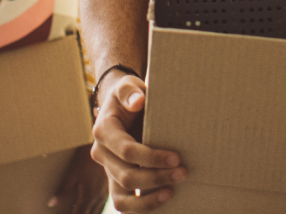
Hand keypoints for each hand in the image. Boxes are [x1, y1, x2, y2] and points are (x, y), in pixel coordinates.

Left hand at [49, 144, 108, 213]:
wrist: (104, 144)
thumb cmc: (86, 155)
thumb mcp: (73, 171)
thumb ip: (64, 189)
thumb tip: (52, 204)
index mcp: (89, 195)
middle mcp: (99, 196)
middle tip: (73, 212)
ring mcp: (105, 191)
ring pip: (98, 210)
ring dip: (90, 213)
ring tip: (82, 211)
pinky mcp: (110, 185)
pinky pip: (102, 203)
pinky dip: (97, 208)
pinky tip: (93, 207)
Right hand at [90, 72, 185, 210]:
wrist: (122, 105)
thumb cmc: (129, 94)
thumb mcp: (127, 84)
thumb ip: (130, 90)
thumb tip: (138, 101)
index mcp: (104, 131)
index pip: (127, 151)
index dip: (152, 157)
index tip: (176, 157)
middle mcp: (101, 154)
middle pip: (126, 176)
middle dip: (157, 177)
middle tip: (183, 173)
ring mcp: (107, 170)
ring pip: (121, 198)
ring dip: (149, 199)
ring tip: (172, 192)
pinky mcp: (115, 181)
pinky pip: (123, 204)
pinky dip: (141, 207)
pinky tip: (162, 200)